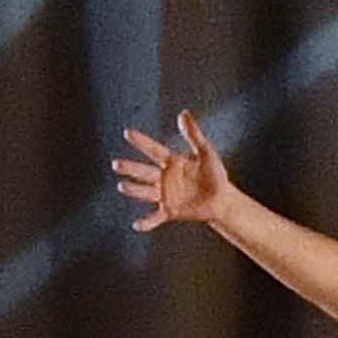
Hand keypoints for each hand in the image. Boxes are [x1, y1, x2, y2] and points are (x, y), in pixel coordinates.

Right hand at [110, 111, 231, 233]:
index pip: (153, 150)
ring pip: (145, 191)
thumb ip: (193, 134)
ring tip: (122, 185)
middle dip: (130, 168)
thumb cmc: (214, 173)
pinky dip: (147, 222)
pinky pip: (155, 217)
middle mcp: (164, 177)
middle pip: (144, 171)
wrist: (221, 198)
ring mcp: (165, 194)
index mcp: (172, 162)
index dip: (141, 142)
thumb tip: (183, 113)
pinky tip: (137, 225)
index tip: (127, 132)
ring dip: (134, 189)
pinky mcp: (170, 210)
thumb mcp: (206, 151)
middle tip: (116, 163)